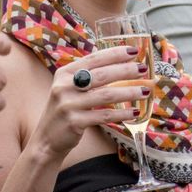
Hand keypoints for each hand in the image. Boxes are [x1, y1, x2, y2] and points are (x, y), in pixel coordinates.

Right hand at [27, 46, 150, 160]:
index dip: (115, 54)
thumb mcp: (70, 88)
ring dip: (129, 92)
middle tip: (144, 69)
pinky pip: (104, 116)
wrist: (46, 139)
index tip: (134, 51)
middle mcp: (65, 86)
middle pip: (102, 75)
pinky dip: (122, 114)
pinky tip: (135, 112)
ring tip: (146, 91)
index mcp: (65, 73)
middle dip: (126, 71)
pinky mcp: (74, 122)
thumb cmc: (65, 109)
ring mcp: (68, 104)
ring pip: (106, 95)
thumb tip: (121, 64)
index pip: (94, 58)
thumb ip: (88, 76)